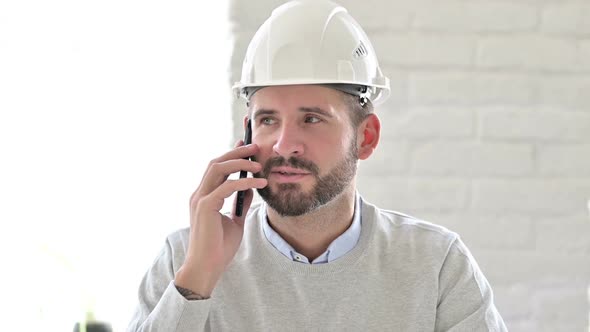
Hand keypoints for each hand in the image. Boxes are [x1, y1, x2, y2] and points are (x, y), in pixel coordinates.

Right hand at [175, 141, 266, 296]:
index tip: (246, 144)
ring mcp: (200, 199)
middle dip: (236, 152)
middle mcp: (199, 194)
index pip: (217, 168)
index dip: (231, 154)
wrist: (207, 267)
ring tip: (258, 163)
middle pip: (216, 163)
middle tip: (255, 146)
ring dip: (239, 162)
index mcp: (204, 196)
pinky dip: (244, 182)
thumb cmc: (219, 248)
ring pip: (218, 168)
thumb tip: (250, 187)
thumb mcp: (235, 221)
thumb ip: (241, 203)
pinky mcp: (205, 207)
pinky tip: (259, 184)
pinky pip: (227, 187)